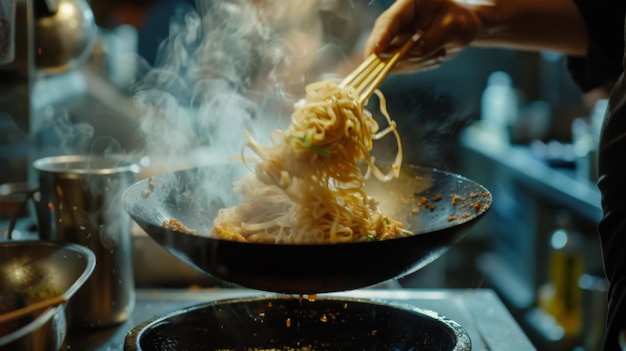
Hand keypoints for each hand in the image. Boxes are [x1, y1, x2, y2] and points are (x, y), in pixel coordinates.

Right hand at [364, 0, 485, 72]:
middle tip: (436, 53)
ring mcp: (395, 36)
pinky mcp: (397, 51)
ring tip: (439, 52)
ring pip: (391, 59)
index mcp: (408, 4)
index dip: (380, 37)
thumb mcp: (452, 28)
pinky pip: (398, 67)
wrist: (463, 27)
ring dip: (416, 63)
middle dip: (404, 56)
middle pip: (383, 43)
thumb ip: (430, 40)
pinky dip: (416, 66)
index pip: (388, 20)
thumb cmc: (460, 21)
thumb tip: (411, 53)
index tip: (377, 52)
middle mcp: (397, 19)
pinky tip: (434, 56)